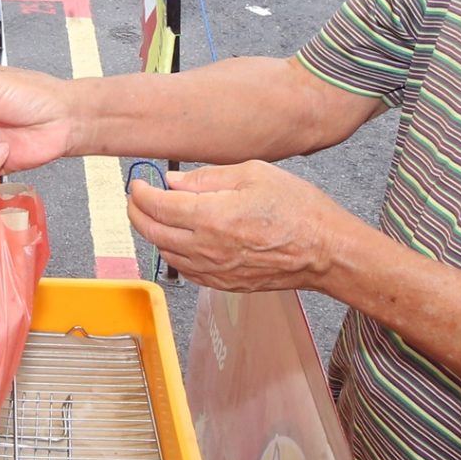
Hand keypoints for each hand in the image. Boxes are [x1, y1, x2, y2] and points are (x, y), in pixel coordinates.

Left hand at [125, 161, 353, 294]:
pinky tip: (176, 241)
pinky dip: (172, 253)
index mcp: (212, 217)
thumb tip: (173, 182)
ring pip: (165, 253)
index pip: (158, 206)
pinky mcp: (224, 284)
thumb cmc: (298, 210)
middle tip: (135, 199)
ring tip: (154, 216)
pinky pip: (184, 270)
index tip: (137, 184)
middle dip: (137, 213)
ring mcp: (214, 270)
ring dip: (152, 234)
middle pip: (153, 232)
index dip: (140, 193)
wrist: (325, 252)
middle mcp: (207, 248)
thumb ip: (208, 178)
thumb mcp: (254, 175)